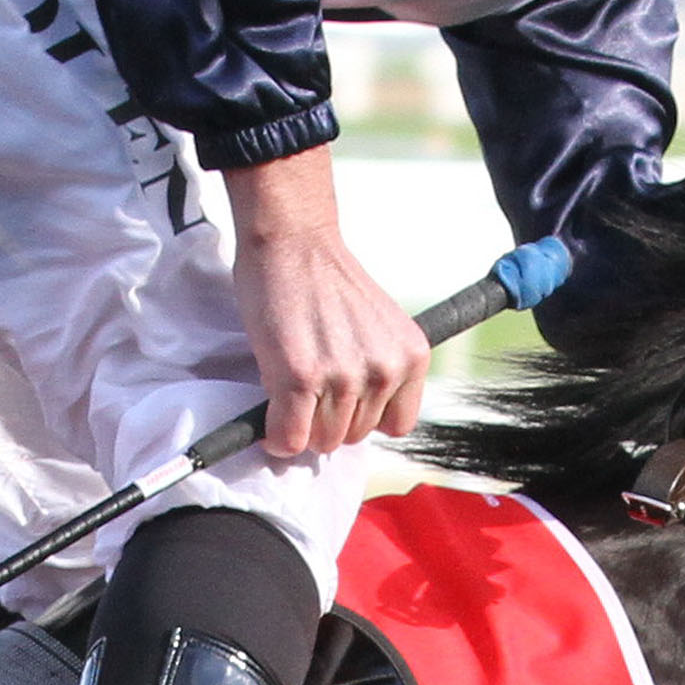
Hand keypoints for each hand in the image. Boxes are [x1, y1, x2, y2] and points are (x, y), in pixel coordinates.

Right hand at [223, 148, 431, 456]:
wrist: (294, 243)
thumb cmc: (328, 283)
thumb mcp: (379, 328)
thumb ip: (380, 370)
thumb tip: (358, 419)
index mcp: (411, 357)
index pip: (396, 426)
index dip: (363, 417)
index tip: (342, 400)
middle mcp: (385, 369)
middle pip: (354, 437)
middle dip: (327, 419)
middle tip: (308, 385)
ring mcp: (344, 376)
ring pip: (321, 441)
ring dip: (300, 424)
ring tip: (290, 386)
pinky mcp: (300, 377)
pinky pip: (289, 439)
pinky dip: (277, 436)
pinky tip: (272, 416)